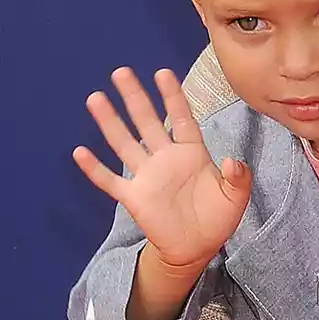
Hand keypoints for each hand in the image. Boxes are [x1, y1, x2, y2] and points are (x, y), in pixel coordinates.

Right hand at [72, 66, 249, 270]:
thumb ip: (239, 178)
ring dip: (110, 122)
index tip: (163, 73)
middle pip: (147, 122)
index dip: (173, 97)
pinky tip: (79, 152)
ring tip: (95, 99)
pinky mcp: (134, 197)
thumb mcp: (236, 197)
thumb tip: (234, 162)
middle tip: (121, 72)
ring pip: (124, 143)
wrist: (197, 247)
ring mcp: (147, 176)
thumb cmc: (217, 217)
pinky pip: (110, 181)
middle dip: (135, 98)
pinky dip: (95, 169)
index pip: (181, 118)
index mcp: (191, 152)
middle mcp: (165, 158)